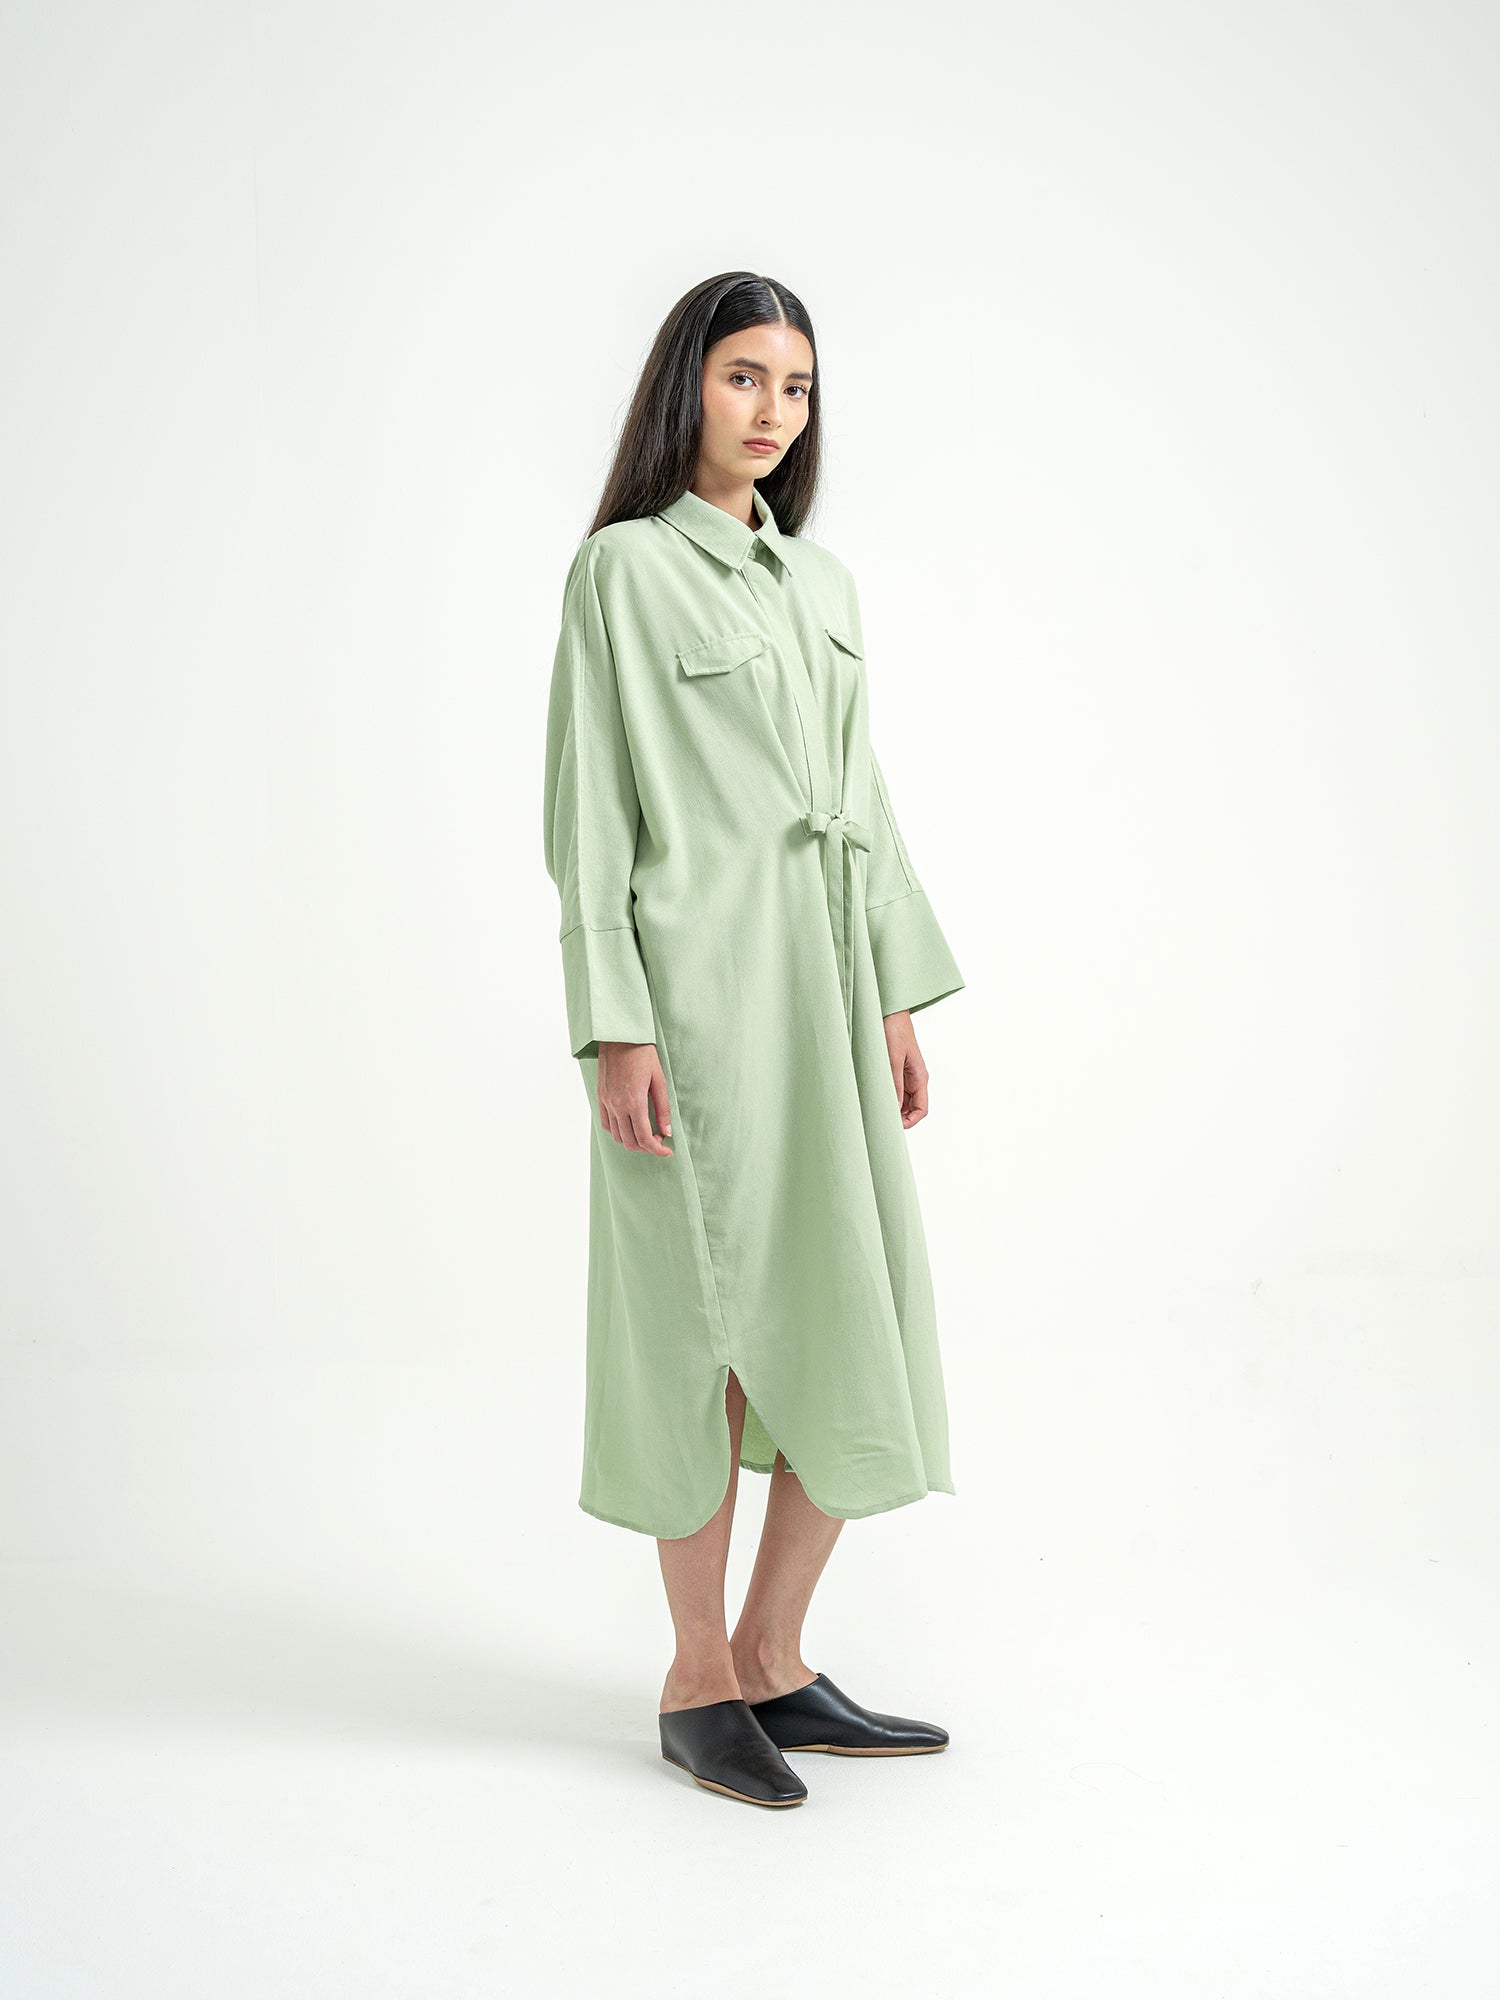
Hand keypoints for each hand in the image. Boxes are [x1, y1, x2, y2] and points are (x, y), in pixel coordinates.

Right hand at [597, 1042, 673, 1155]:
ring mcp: (606, 1102)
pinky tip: (630, 1126)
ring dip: (632, 1142)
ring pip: (617, 1136)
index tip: (667, 1151)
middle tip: (658, 1142)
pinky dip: (618, 1132)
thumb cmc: (643, 1054)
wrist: (620, 1036)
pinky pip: (606, 1124)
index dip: (657, 1150)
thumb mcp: (659, 1080)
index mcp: (634, 1101)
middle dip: (646, 1148)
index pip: (644, 1138)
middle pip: (630, 1142)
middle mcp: (617, 1105)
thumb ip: (663, 1109)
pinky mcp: (600, 1097)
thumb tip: (667, 1132)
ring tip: (646, 1135)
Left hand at [882, 1010, 928, 1128]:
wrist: (888, 1010)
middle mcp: (915, 1078)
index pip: (921, 1109)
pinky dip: (885, 1095)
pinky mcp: (896, 1068)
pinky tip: (872, 1095)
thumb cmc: (894, 1029)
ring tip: (873, 1108)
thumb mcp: (892, 1058)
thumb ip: (894, 1083)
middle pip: (910, 1108)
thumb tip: (893, 1108)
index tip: (892, 1126)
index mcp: (920, 1076)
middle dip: (898, 1116)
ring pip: (901, 1100)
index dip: (909, 1122)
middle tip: (878, 1120)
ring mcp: (906, 1074)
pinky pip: (893, 1089)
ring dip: (891, 1106)